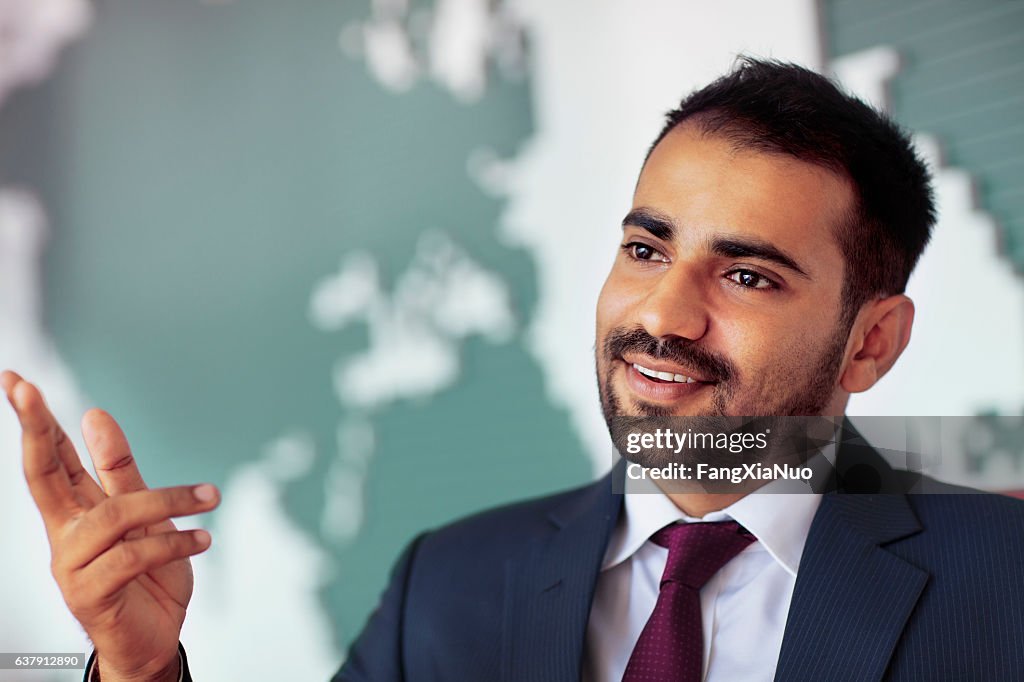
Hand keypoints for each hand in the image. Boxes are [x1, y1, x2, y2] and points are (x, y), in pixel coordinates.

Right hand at [2, 370, 218, 681]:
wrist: (155, 639)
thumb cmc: (148, 576)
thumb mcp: (144, 516)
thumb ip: (120, 471)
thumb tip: (94, 415)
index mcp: (76, 512)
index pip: (51, 459)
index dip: (34, 421)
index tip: (16, 380)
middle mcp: (65, 535)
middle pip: (44, 475)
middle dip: (35, 430)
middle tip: (24, 387)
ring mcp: (72, 566)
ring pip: (113, 515)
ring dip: (168, 501)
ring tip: (211, 498)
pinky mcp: (90, 595)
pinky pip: (132, 556)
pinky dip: (173, 542)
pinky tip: (203, 539)